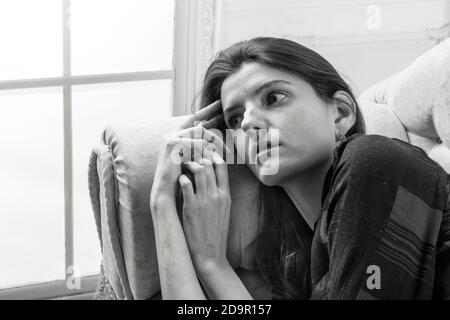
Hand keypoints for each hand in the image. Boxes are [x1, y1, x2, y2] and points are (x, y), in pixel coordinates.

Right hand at [150, 100, 227, 206]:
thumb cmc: (182, 179)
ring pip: (200, 133)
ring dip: (215, 142)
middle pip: (200, 126)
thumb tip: (215, 143)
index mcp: (178, 137)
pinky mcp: (172, 144)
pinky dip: (206, 150)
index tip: (218, 105)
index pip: (195, 121)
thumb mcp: (195, 160)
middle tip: (225, 114)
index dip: (207, 112)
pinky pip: (195, 143)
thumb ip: (202, 149)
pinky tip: (215, 156)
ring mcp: (171, 138)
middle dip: (214, 122)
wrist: (167, 191)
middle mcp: (173, 134)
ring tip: (228, 151)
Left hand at [178, 153, 230, 268]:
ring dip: (188, 165)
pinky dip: (181, 178)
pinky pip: (186, 183)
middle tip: (189, 157)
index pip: (222, 166)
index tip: (203, 154)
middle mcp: (217, 195)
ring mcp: (205, 200)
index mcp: (226, 195)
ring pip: (198, 170)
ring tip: (182, 167)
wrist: (211, 254)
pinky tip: (178, 180)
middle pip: (209, 164)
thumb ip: (219, 194)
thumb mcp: (224, 211)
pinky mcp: (191, 207)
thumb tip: (212, 180)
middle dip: (198, 157)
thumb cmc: (215, 233)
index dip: (212, 156)